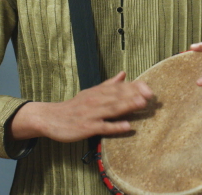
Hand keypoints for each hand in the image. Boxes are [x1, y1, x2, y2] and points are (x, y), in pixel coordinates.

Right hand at [10, 71, 153, 142]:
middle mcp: (95, 100)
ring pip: (112, 109)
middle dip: (134, 95)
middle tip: (151, 95)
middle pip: (117, 96)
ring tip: (142, 104)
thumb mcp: (91, 92)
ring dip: (127, 106)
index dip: (134, 87)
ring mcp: (91, 114)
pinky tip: (126, 126)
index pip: (119, 87)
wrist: (51, 118)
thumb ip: (109, 84)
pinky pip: (103, 126)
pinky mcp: (87, 127)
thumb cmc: (74, 107)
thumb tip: (124, 74)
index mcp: (98, 92)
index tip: (149, 88)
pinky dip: (115, 126)